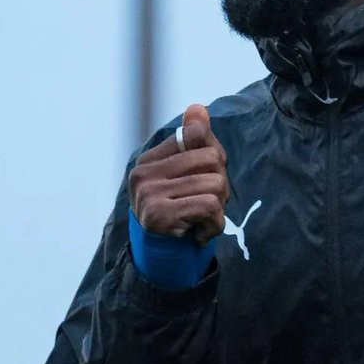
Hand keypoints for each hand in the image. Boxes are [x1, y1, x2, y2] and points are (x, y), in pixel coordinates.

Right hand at [128, 104, 229, 244]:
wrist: (162, 255)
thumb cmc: (179, 207)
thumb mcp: (189, 172)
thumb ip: (194, 139)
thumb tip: (197, 108)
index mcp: (149, 158)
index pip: (198, 137)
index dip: (214, 159)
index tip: (205, 178)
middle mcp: (143, 173)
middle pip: (212, 159)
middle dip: (221, 184)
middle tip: (208, 204)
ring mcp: (147, 194)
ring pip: (215, 185)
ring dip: (219, 209)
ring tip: (202, 219)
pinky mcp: (158, 216)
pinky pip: (209, 207)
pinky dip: (215, 224)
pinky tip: (200, 233)